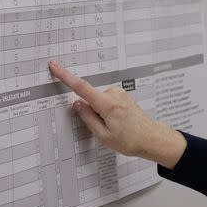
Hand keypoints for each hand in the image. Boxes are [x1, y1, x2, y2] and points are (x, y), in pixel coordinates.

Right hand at [48, 61, 185, 168]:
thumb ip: (87, 118)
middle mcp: (114, 95)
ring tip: (116, 127)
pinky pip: (106, 102)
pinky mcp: (123, 96)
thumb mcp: (103, 135)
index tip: (54, 66)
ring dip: (101, 114)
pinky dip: (107, 112)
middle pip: (90, 100)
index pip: (81, 88)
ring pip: (98, 102)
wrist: (152, 138)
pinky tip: (119, 122)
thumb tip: (77, 103)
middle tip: (106, 129)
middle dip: (91, 114)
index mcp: (107, 104)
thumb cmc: (130, 140)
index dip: (65, 76)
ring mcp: (120, 94)